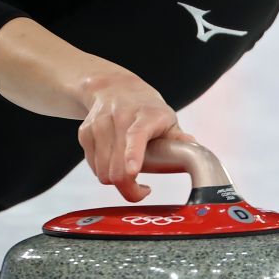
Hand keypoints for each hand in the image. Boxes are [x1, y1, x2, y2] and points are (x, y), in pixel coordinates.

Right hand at [77, 70, 196, 202]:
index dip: (132, 155)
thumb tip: (193, 149)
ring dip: (116, 181)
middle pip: (116, 166)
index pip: (136, 135)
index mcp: (146, 115)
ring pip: (102, 172)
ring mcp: (99, 124)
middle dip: (129, 188)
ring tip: (130, 173)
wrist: (114, 88)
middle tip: (142, 190)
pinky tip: (115, 162)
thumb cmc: (146, 110)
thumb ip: (179, 139)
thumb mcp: (168, 120)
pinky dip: (104, 172)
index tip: (132, 171)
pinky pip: (93, 167)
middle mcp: (120, 116)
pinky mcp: (85, 133)